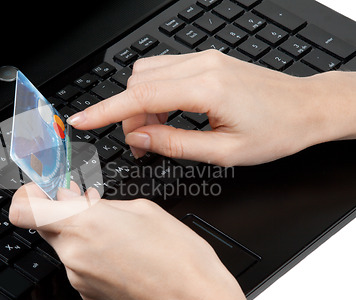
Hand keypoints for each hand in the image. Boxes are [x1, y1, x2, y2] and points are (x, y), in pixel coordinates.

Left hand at [9, 182, 261, 299]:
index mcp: (85, 225)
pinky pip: (79, 267)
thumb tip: (75, 200)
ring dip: (80, 235)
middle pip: (45, 226)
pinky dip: (91, 256)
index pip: (23, 210)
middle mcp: (74, 254)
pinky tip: (119, 254)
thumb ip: (99, 203)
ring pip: (64, 246)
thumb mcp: (141, 209)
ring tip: (114, 232)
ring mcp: (79, 278)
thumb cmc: (178, 256)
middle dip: (60, 211)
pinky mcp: (88, 295)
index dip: (27, 196)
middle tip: (82, 202)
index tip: (41, 190)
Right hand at [67, 50, 355, 165]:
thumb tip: (137, 139)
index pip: (139, 97)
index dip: (105, 111)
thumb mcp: (223, 152)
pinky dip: (154, 93)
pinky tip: (168, 114)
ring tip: (158, 132)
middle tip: (143, 145)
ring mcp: (203, 59)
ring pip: (147, 74)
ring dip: (141, 104)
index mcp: (206, 89)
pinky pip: (163, 71)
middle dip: (128, 115)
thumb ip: (174, 144)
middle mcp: (201, 66)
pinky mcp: (205, 60)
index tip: (82, 121)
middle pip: (138, 83)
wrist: (305, 108)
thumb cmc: (275, 132)